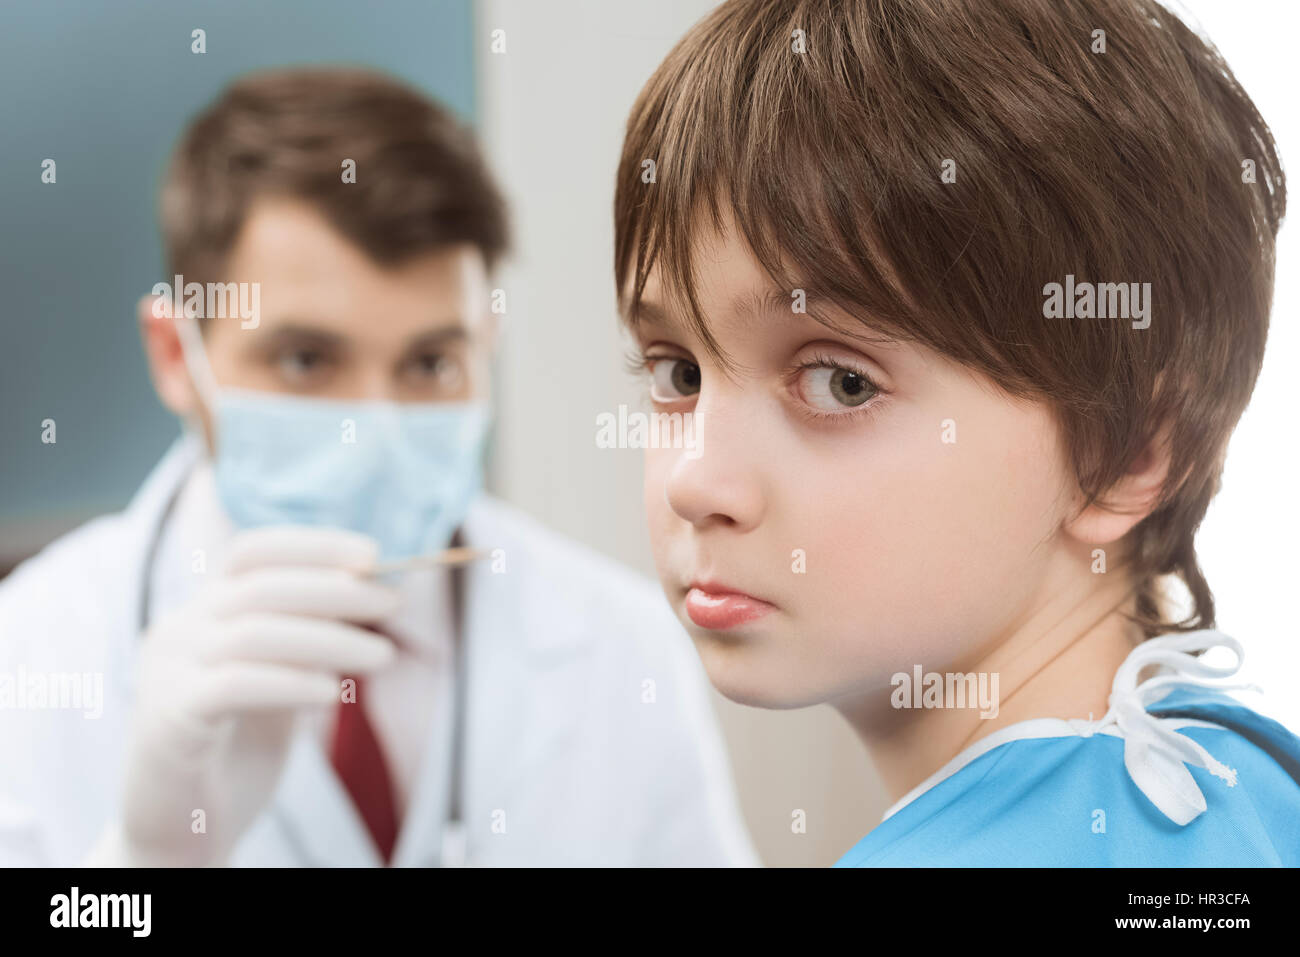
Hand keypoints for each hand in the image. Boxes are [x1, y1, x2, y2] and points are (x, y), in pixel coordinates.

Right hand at [86, 526, 397, 866]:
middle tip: (391, 603)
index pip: (252, 552)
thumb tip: (374, 595)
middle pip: (260, 587)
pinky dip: (291, 682)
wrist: (179, 830)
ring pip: (254, 633)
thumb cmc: (237, 752)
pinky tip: (331, 692)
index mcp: (201, 613)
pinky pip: (235, 685)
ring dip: (329, 639)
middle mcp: (177, 631)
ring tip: (382, 655)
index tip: (373, 555)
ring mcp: (166, 673)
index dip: (313, 546)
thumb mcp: (281, 682)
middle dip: (335, 590)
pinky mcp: (168, 721)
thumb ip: (310, 640)